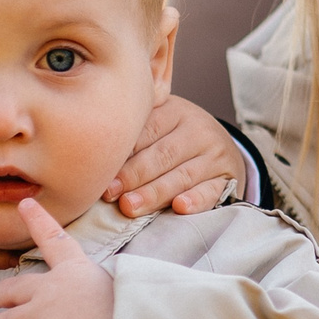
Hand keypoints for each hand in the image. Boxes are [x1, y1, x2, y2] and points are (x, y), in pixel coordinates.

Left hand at [0, 197, 121, 318]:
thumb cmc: (140, 316)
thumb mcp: (125, 287)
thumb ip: (104, 286)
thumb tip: (106, 294)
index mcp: (77, 270)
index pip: (54, 240)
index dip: (38, 220)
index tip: (25, 205)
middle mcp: (53, 289)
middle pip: (15, 289)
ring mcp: (44, 317)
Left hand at [107, 95, 250, 215]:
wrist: (221, 146)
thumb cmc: (175, 136)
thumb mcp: (160, 120)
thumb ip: (135, 126)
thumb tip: (90, 142)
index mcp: (176, 111)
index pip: (148, 131)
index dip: (123, 152)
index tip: (101, 171)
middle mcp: (198, 130)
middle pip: (163, 155)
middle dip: (134, 176)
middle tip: (110, 193)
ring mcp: (215, 154)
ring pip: (183, 175)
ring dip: (155, 193)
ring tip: (130, 206)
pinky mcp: (227, 179)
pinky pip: (211, 190)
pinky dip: (196, 200)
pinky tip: (179, 207)